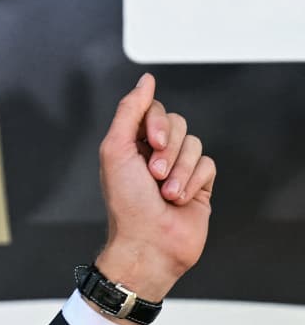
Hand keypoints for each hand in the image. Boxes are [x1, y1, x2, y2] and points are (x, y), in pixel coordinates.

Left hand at [94, 73, 214, 307]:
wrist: (149, 243)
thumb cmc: (127, 204)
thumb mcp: (116, 150)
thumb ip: (129, 111)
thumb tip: (145, 81)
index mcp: (130, 145)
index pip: (153, 111)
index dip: (155, 123)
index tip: (149, 142)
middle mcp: (154, 155)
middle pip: (178, 124)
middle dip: (167, 149)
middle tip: (154, 175)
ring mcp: (178, 169)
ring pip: (194, 144)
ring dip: (179, 171)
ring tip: (165, 194)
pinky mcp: (199, 184)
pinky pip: (208, 163)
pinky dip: (193, 181)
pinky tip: (179, 200)